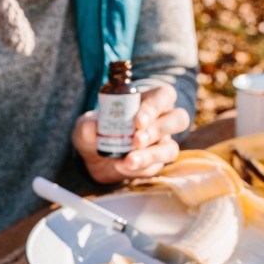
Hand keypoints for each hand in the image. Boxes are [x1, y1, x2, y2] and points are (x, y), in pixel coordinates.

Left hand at [72, 84, 188, 184]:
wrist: (92, 158)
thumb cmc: (94, 132)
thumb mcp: (85, 126)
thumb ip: (88, 124)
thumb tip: (94, 127)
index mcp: (147, 102)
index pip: (164, 95)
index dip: (155, 106)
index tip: (137, 121)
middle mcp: (160, 121)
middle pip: (178, 119)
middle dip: (158, 130)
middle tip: (136, 140)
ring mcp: (161, 144)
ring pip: (171, 148)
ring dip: (150, 155)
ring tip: (129, 160)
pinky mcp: (155, 164)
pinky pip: (155, 167)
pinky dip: (138, 169)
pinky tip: (121, 166)